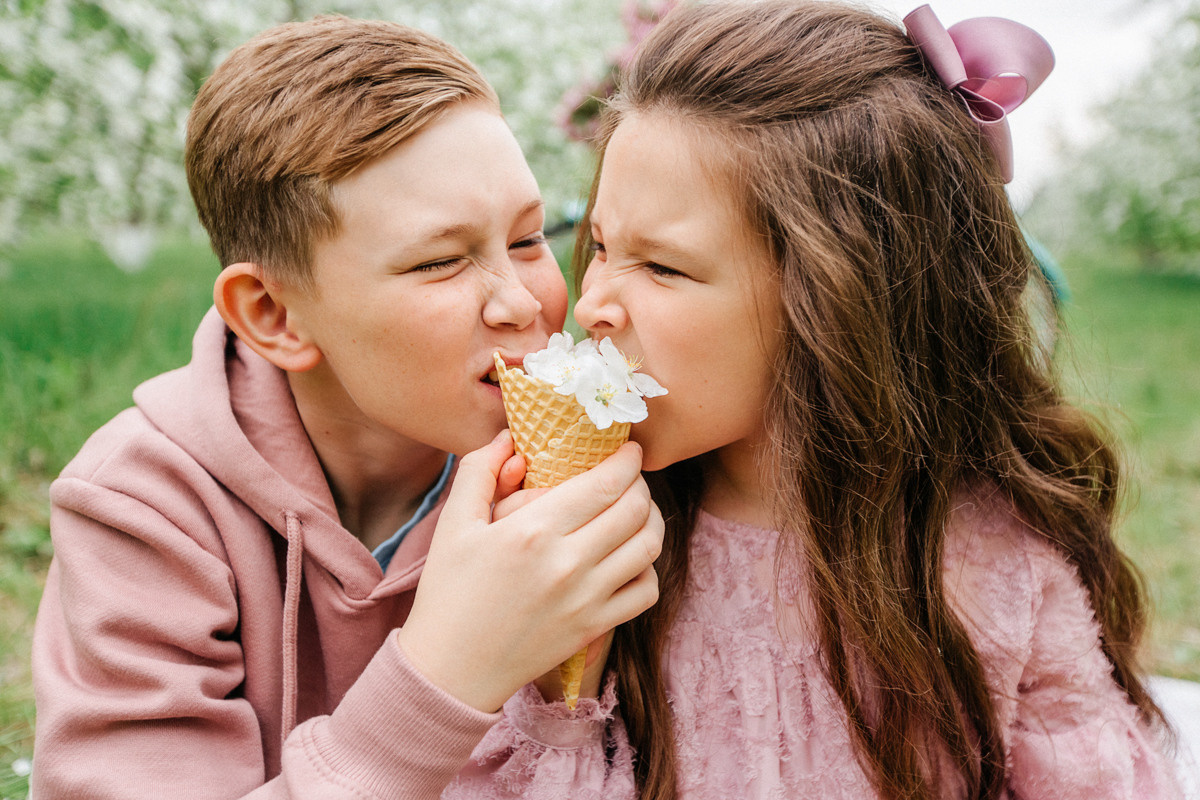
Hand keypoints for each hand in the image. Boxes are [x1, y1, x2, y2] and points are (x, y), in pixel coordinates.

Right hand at [396, 430, 662, 712]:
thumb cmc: (449, 592)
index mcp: (533, 531)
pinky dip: (647, 568)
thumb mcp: (453, 524)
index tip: (629, 449)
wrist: (451, 669)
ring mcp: (586, 599)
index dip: (627, 460)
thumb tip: (509, 438)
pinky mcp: (594, 628)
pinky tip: (629, 557)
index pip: (605, 484)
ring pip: (648, 547)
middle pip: (635, 510)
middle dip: (640, 484)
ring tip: (637, 510)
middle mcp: (567, 564)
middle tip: (630, 477)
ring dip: (651, 520)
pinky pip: (645, 591)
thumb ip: (479, 471)